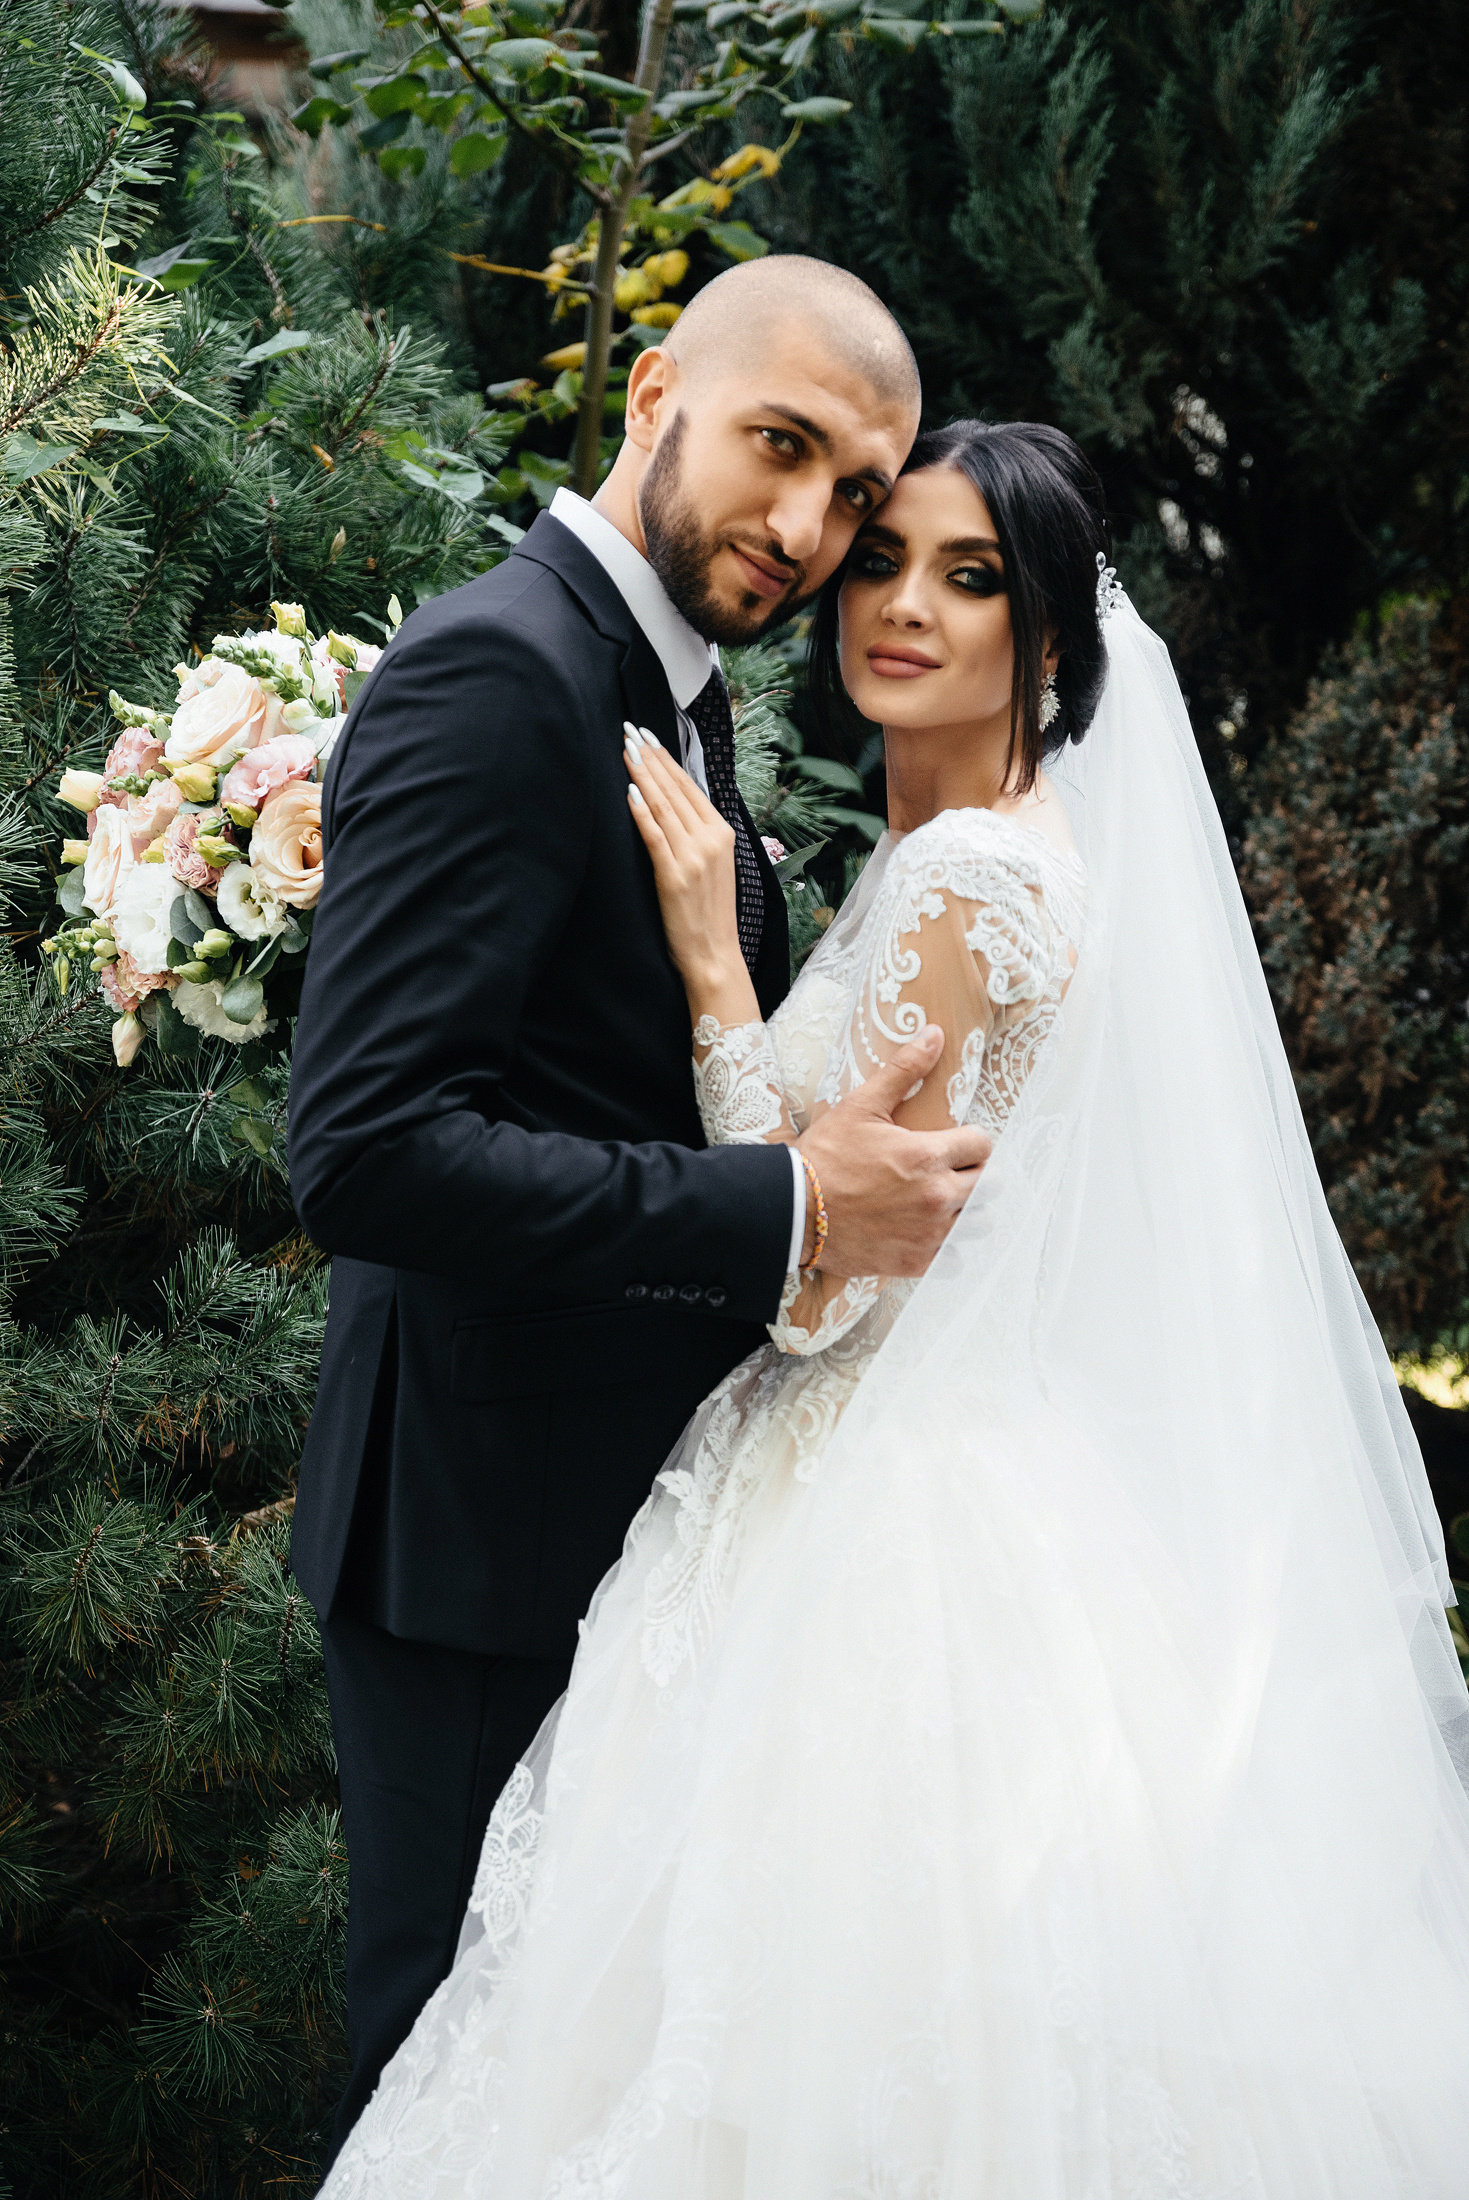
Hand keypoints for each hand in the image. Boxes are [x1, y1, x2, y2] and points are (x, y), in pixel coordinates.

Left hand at [623, 724, 743, 1001]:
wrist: (714, 955)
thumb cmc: (710, 914)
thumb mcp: (714, 866)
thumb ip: (698, 835)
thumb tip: (674, 805)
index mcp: (723, 833)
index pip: (690, 787)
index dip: (666, 759)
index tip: (647, 737)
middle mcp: (711, 839)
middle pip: (675, 789)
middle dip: (650, 757)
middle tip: (629, 730)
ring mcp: (694, 857)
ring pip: (664, 806)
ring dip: (642, 774)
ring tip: (625, 750)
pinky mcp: (674, 875)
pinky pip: (654, 835)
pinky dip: (642, 810)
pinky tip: (630, 790)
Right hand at [798, 1026, 991, 1276]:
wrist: (793, 1210)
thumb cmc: (824, 1157)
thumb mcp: (861, 1106)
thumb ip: (904, 1071)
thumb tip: (935, 1035)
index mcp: (927, 1156)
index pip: (982, 1145)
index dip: (971, 1140)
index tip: (955, 1143)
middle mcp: (936, 1197)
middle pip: (988, 1184)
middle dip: (975, 1173)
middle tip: (951, 1170)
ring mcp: (929, 1234)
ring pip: (977, 1222)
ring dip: (968, 1210)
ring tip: (945, 1202)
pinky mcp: (915, 1262)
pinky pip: (955, 1257)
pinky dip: (950, 1246)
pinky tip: (930, 1232)